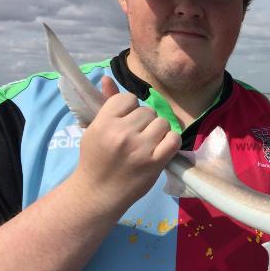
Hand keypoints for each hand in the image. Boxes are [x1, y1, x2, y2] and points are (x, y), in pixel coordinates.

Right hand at [70, 76, 180, 215]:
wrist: (98, 192)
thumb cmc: (96, 159)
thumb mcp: (95, 129)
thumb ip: (105, 103)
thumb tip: (107, 78)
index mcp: (104, 123)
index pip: (128, 98)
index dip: (130, 108)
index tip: (126, 121)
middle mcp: (122, 133)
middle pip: (147, 111)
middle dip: (144, 121)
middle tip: (136, 136)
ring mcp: (140, 148)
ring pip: (162, 123)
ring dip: (158, 131)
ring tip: (147, 143)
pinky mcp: (155, 162)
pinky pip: (174, 139)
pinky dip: (170, 142)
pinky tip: (161, 148)